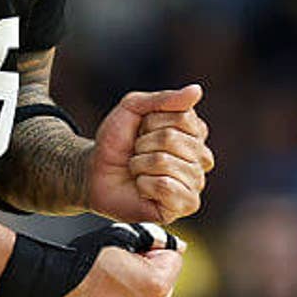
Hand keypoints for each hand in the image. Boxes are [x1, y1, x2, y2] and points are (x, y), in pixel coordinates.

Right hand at [44, 245, 181, 296]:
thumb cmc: (83, 262)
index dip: (151, 253)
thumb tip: (178, 247)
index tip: (130, 257)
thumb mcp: (120, 238)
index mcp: (157, 285)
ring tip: (106, 294)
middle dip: (147, 280)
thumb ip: (153, 241)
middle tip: (116, 276)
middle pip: (163, 288)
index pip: (173, 260)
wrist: (50, 290)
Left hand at [89, 84, 213, 223]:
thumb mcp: (133, 108)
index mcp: (193, 131)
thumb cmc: (117, 141)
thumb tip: (196, 91)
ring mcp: (195, 182)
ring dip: (140, 165)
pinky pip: (167, 187)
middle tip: (137, 152)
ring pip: (166, 163)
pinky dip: (145, 184)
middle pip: (173, 139)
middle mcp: (200, 157)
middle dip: (144, 144)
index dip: (152, 121)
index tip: (142, 130)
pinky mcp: (185, 205)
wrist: (96, 174)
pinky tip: (143, 187)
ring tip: (138, 170)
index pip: (182, 116)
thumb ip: (164, 99)